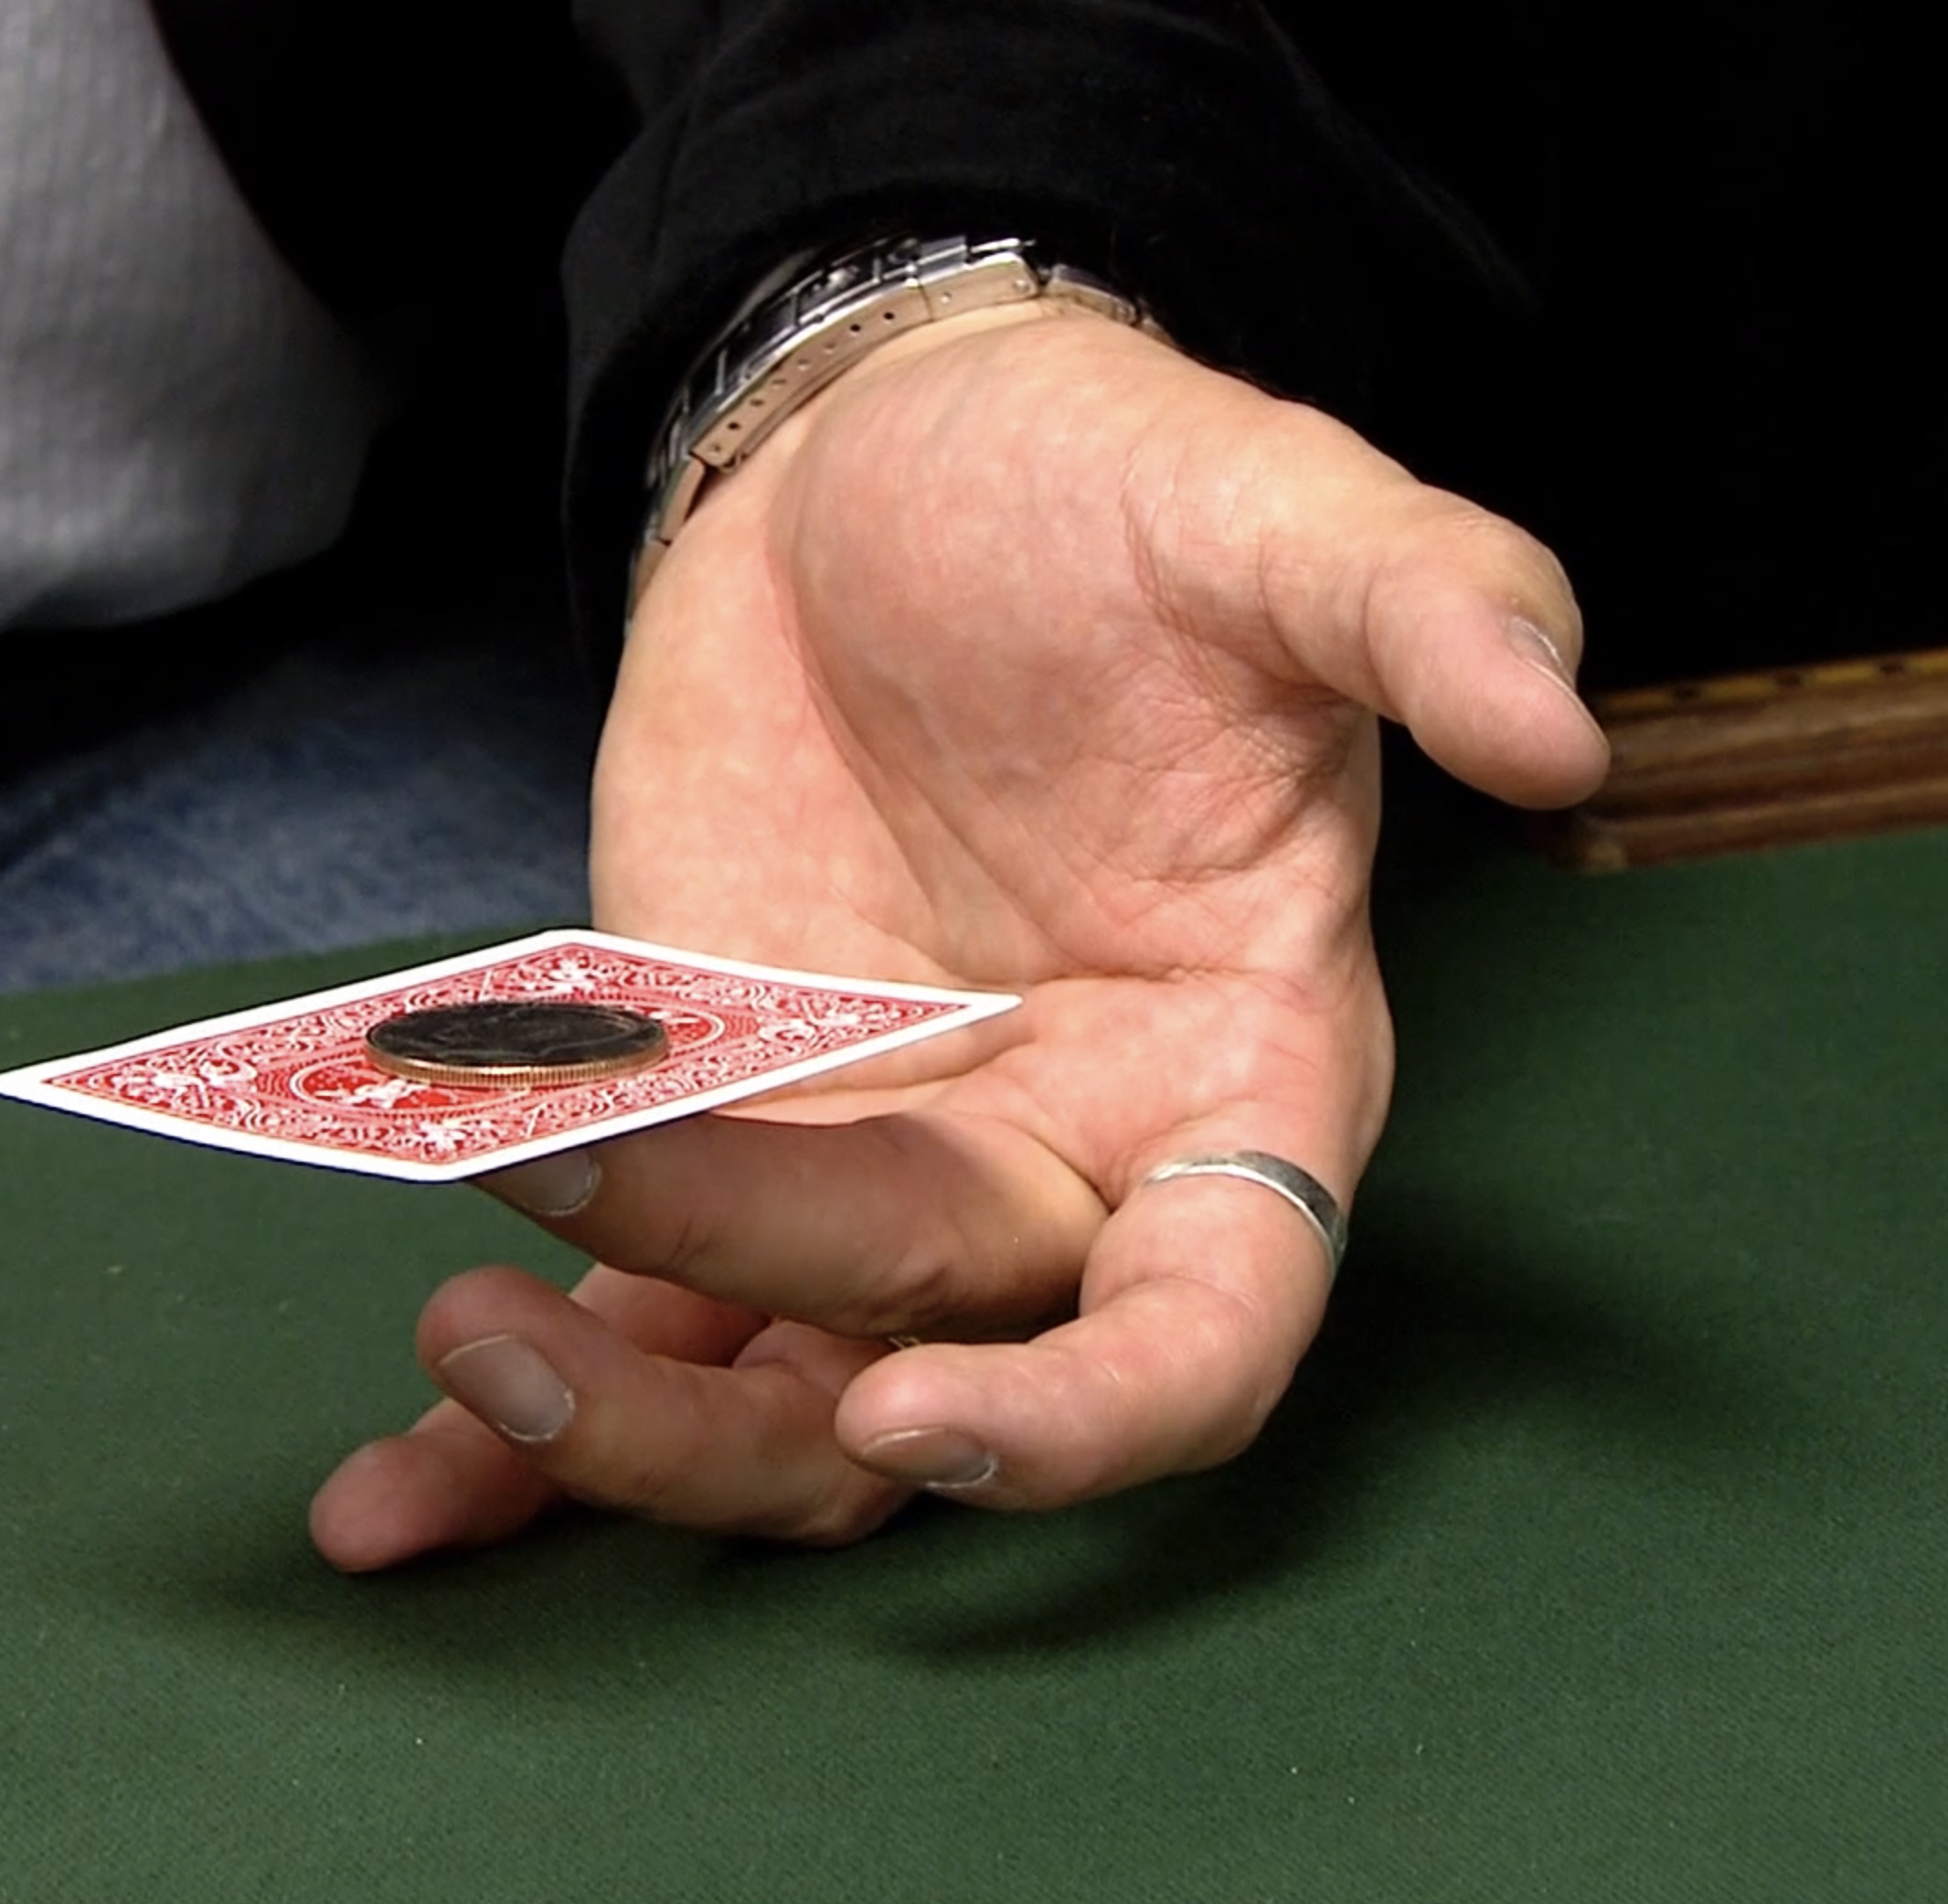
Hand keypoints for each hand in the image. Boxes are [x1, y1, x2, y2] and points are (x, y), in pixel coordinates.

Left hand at [313, 305, 1603, 1563]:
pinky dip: (509, 1430)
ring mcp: (872, 1170)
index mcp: (1235, 1071)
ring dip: (610, 1428)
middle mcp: (1057, 1163)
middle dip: (733, 1374)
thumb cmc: (1104, 489)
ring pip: (768, 1394)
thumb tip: (1560, 729)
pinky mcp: (717, 1138)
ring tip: (457, 1333)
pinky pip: (636, 1320)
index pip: (1208, 1319)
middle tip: (528, 1266)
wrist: (878, 457)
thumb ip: (1424, 604)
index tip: (918, 1409)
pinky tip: (387, 1490)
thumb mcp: (1271, 507)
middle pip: (929, 1374)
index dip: (1088, 1415)